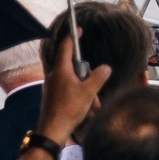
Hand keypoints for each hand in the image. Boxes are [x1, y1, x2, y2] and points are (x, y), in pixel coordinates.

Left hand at [37, 27, 113, 142]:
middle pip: (71, 64)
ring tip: (93, 101)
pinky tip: (86, 106)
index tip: (79, 29)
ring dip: (84, 87)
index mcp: (61, 70)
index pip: (65, 46)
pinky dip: (78, 94)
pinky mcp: (52, 96)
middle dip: (86, 72)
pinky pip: (68, 89)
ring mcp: (52, 86)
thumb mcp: (88, 92)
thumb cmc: (68, 109)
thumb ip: (98, 77)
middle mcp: (54, 75)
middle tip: (95, 83)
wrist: (52, 130)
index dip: (73, 36)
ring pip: (71, 79)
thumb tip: (106, 68)